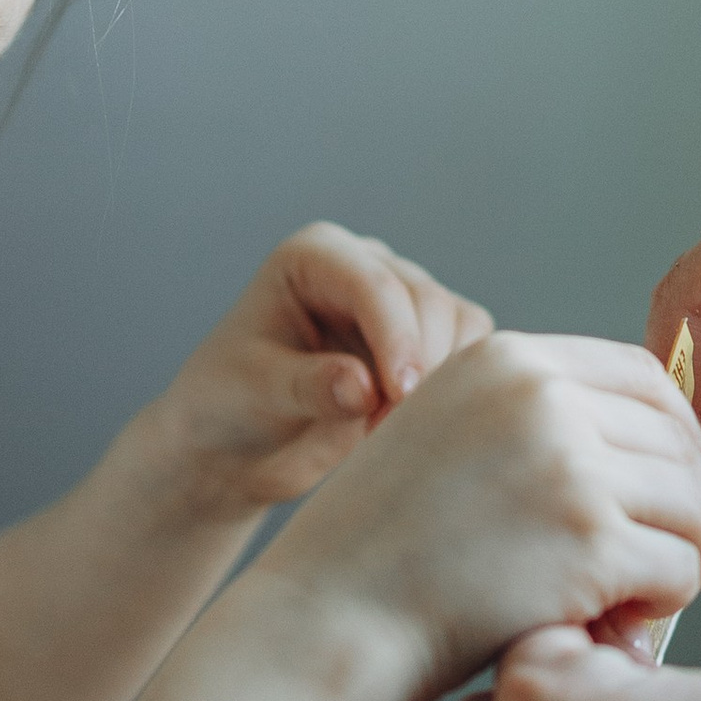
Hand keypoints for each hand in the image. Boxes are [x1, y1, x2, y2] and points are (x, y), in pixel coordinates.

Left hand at [157, 225, 490, 518]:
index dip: (396, 338)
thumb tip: (364, 388)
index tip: (400, 396)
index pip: (374, 284)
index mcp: (315, 256)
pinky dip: (455, 387)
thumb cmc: (230, 404)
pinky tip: (411, 421)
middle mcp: (365, 264)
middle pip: (427, 301)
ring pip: (460, 323)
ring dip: (441, 378)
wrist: (239, 445)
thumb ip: (308, 386)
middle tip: (387, 427)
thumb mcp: (253, 393)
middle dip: (418, 366)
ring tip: (389, 426)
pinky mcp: (426, 339)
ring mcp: (401, 300)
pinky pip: (470, 352)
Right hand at [262, 333, 700, 700]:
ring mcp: (569, 466)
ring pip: (695, 504)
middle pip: (681, 440)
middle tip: (648, 561)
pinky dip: (664, 602)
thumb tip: (672, 447)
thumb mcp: (451, 440)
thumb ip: (538, 425)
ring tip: (629, 595)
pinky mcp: (588, 543)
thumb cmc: (386, 556)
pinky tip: (612, 621)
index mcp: (506, 359)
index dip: (672, 440)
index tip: (658, 494)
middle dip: (682, 506)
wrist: (327, 623)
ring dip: (680, 557)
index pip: (647, 377)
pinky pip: (681, 566)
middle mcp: (541, 395)